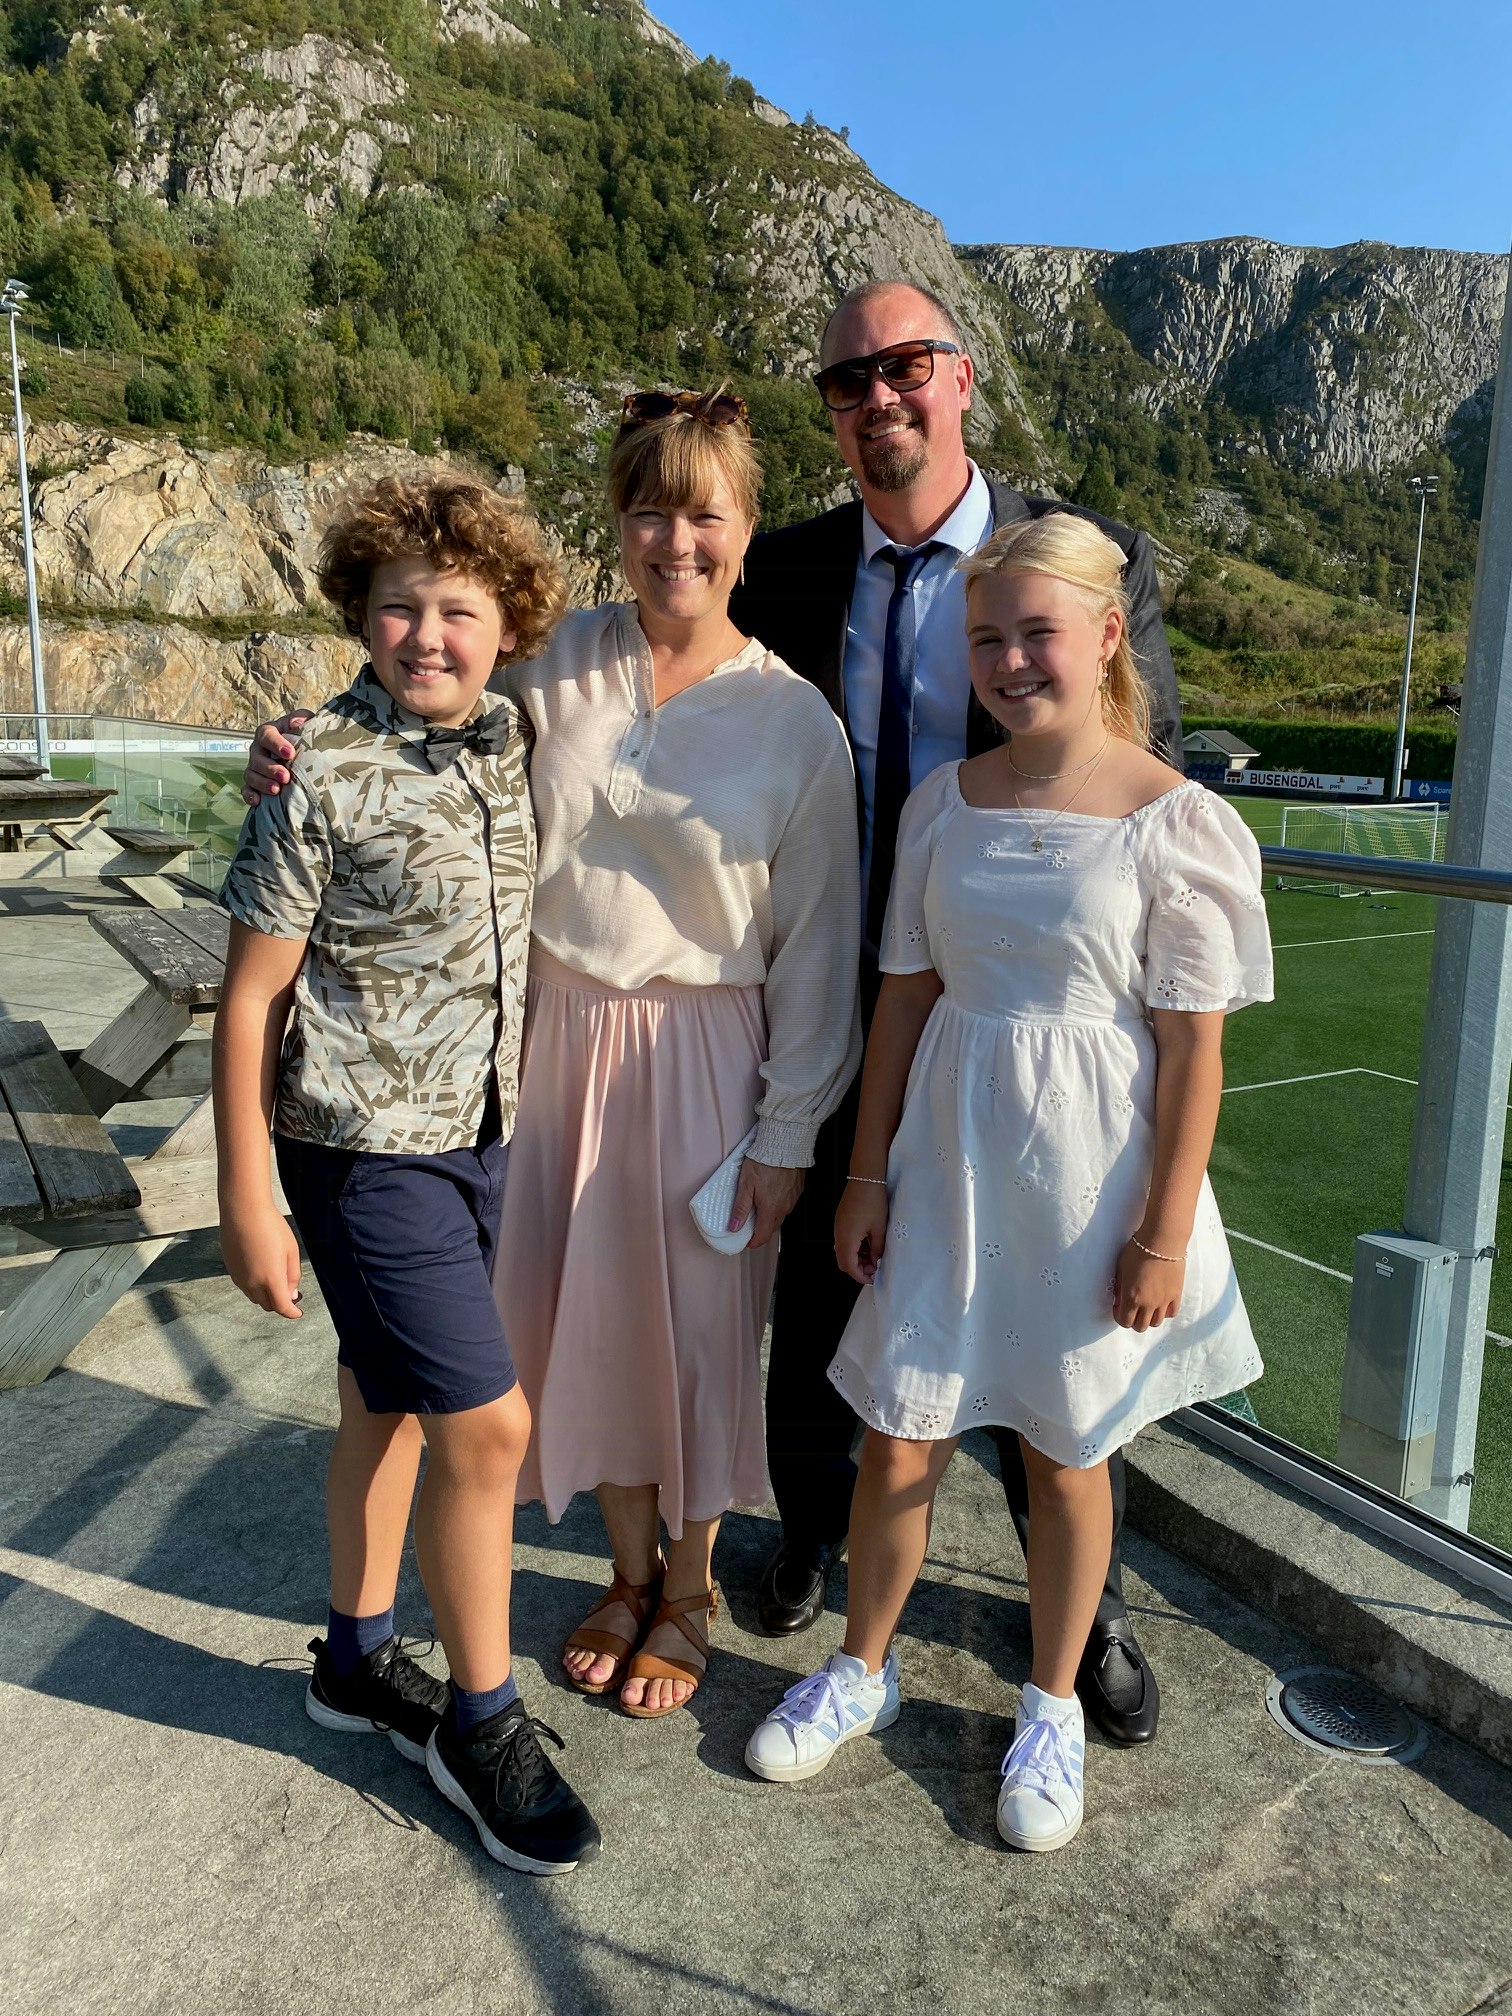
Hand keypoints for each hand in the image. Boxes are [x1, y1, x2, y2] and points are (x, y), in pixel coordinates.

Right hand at [221, 1200, 302, 1318]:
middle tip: (290, 1293)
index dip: (291, 1312)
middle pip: (268, 1305)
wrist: (243, 1210)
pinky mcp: (231, 1270)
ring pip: (255, 1297)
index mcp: (270, 1279)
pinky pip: (245, 1286)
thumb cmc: (270, 1226)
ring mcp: (239, 1278)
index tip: (297, 1312)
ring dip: (266, 1295)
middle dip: (279, 1303)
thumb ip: (292, 1276)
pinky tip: (261, 1269)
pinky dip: (255, 1285)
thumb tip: (291, 1294)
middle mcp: (252, 1283)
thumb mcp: (291, 1250)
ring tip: (276, 1279)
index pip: (282, 1307)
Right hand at [242, 710, 312, 806]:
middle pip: (256, 758)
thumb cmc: (308, 738)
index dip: (275, 744)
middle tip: (285, 777)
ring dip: (262, 783)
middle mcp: (259, 750)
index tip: (290, 753)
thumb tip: (297, 722)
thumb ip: (303, 718)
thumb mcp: (309, 724)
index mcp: (270, 733)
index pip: (266, 735)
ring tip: (277, 790)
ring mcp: (256, 768)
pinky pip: (247, 790)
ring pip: (250, 775)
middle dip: (270, 768)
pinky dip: (250, 795)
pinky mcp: (255, 785)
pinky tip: (258, 801)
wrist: (311, 758)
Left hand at [729, 1158, 804, 1248]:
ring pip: (780, 1215)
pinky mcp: (797, 1190)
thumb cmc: (764, 1161)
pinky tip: (771, 1193)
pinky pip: (787, 1204)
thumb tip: (734, 1227)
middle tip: (749, 1223)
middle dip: (760, 1229)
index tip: (746, 1241)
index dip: (754, 1242)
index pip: (763, 1235)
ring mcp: (792, 1199)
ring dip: (770, 1216)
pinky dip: (778, 1204)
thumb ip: (740, 1208)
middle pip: (772, 1227)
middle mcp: (784, 1207)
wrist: (784, 1145)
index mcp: (770, 1209)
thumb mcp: (745, 1185)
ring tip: (758, 1205)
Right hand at [834, 1178, 888, 1284]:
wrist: (866, 1178)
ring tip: (873, 1257)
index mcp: (847, 1239)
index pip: (849, 1266)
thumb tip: (876, 1261)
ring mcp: (838, 1227)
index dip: (860, 1276)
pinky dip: (854, 1247)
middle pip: (843, 1261)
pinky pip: (844, 1240)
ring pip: (843, 1251)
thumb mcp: (879, 1228)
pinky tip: (868, 1245)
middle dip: (857, 1269)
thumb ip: (877, 1248)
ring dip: (856, 1258)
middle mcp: (838, 1234)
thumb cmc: (873, 1201)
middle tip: (873, 1270)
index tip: (872, 1279)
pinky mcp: (841, 1220)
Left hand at [1113, 1237, 1184, 1331]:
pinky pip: (1171, 1313)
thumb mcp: (1121, 1268)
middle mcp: (1148, 1303)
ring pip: (1156, 1323)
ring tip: (1146, 1306)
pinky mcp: (1176, 1294)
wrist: (1162, 1240)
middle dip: (1133, 1321)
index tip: (1118, 1307)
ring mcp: (1164, 1301)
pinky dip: (1164, 1312)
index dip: (1119, 1317)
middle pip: (1140, 1327)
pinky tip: (1160, 1303)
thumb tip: (1119, 1299)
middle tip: (1131, 1309)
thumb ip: (1119, 1287)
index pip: (1124, 1321)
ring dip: (1148, 1318)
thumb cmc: (1138, 1251)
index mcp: (1131, 1297)